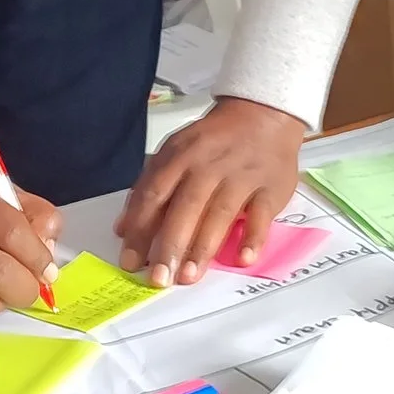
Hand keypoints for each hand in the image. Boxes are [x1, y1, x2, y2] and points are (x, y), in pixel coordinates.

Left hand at [116, 98, 306, 286]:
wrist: (262, 114)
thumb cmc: (214, 141)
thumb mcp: (175, 152)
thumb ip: (149, 188)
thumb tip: (123, 229)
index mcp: (180, 156)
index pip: (155, 194)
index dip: (141, 229)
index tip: (131, 262)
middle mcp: (208, 166)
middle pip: (186, 208)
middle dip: (170, 245)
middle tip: (159, 279)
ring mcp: (241, 176)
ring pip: (220, 214)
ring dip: (203, 247)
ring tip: (188, 276)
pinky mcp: (270, 188)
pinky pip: (261, 214)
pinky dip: (253, 237)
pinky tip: (243, 259)